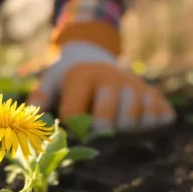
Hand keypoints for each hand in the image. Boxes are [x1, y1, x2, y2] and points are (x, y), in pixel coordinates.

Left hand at [27, 41, 174, 132]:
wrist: (90, 55)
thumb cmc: (65, 78)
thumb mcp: (49, 82)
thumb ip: (38, 99)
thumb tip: (33, 117)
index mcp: (81, 77)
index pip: (76, 112)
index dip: (72, 128)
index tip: (73, 134)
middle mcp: (109, 78)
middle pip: (111, 112)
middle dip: (103, 129)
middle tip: (101, 136)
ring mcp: (131, 84)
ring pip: (138, 112)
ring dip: (130, 128)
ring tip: (121, 132)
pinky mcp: (148, 90)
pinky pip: (159, 108)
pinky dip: (157, 120)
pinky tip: (150, 128)